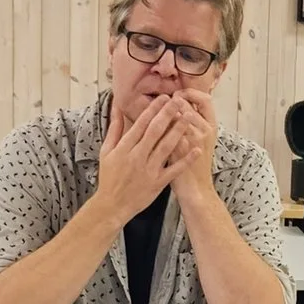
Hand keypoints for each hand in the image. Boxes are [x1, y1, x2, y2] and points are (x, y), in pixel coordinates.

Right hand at [95, 95, 191, 219]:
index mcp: (124, 148)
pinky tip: (196, 149)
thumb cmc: (109, 177)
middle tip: (179, 100)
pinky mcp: (158, 183)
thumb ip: (114, 128)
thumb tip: (116, 106)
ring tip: (189, 116)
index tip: (163, 98)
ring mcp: (148, 170)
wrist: (111, 205)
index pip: (141, 124)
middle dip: (168, 114)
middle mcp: (137, 157)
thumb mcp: (106, 151)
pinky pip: (174, 169)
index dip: (153, 109)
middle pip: (155, 131)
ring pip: (166, 147)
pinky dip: (186, 159)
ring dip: (178, 130)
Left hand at [164, 90, 218, 197]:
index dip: (191, 93)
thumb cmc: (196, 166)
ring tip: (156, 112)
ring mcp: (193, 142)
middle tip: (163, 100)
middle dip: (174, 102)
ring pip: (178, 119)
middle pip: (188, 106)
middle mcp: (205, 131)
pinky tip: (150, 127)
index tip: (178, 94)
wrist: (196, 190)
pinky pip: (168, 135)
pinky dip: (159, 130)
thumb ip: (193, 124)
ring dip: (165, 114)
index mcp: (211, 127)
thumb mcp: (202, 142)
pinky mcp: (180, 152)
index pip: (205, 100)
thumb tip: (180, 105)